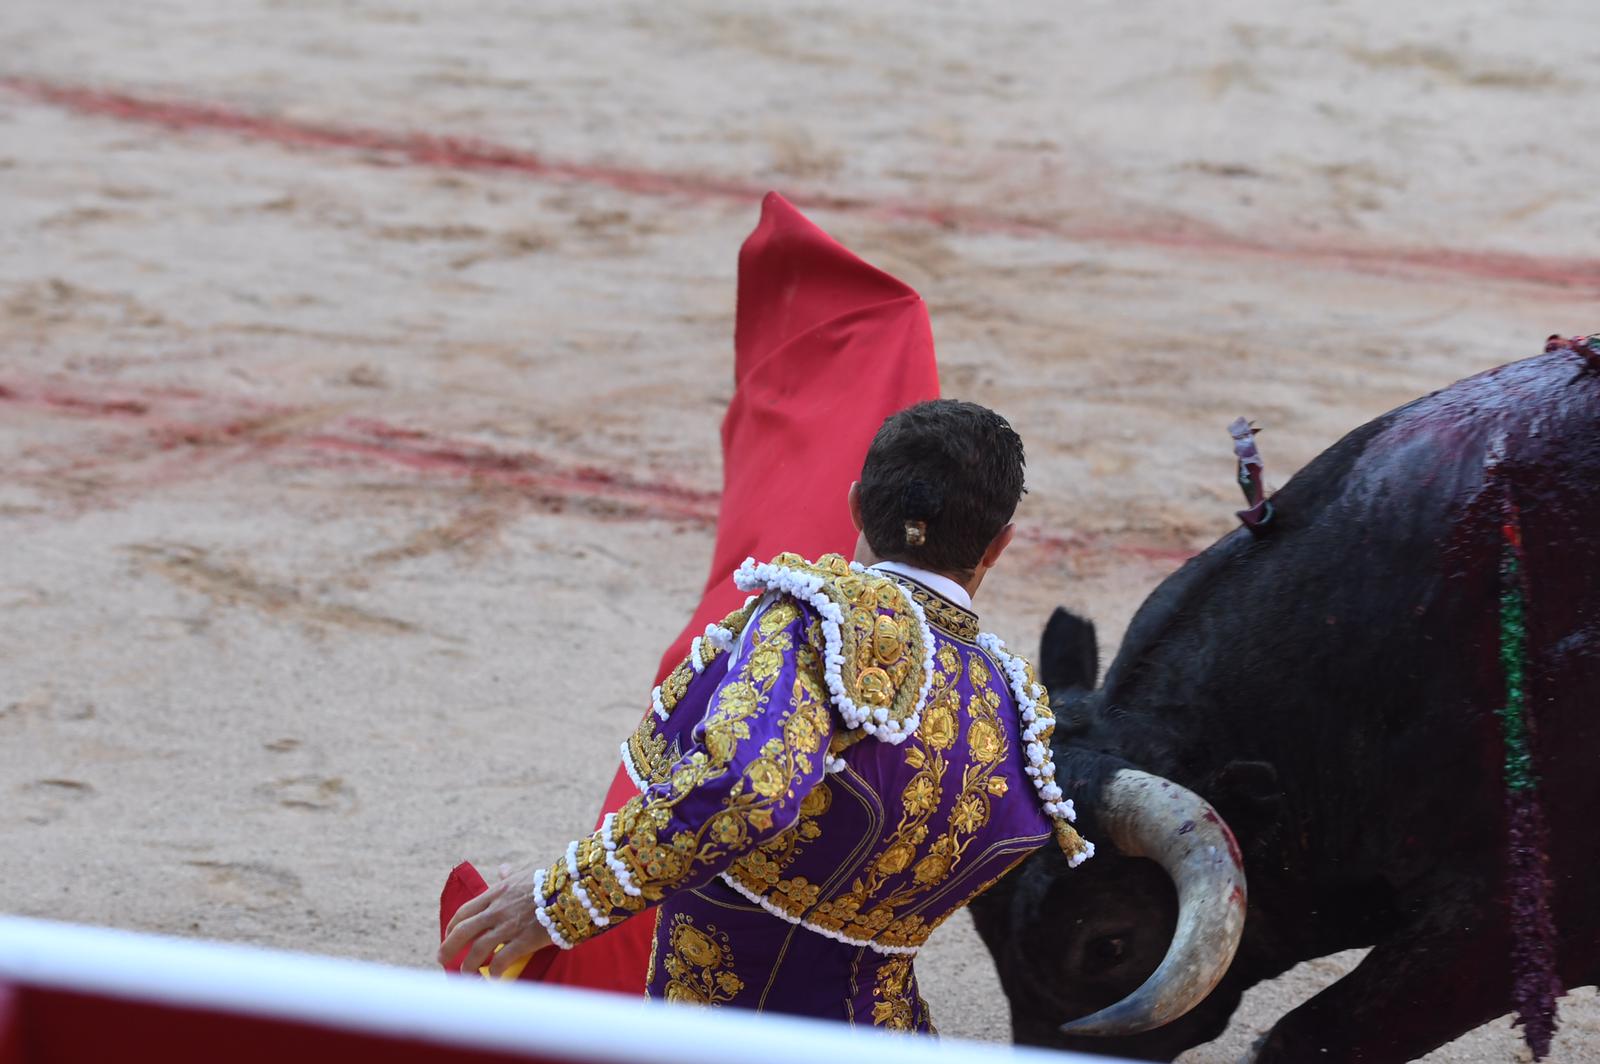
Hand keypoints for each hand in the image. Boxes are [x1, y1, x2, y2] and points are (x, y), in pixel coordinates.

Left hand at [438, 860, 553, 975]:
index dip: (452, 927)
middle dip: (448, 948)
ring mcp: (509, 926)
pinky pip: (502, 961)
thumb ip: (510, 875)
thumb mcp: (527, 872)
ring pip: (478, 950)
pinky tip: (494, 979)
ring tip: (466, 976)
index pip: (464, 912)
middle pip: (463, 932)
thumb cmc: (552, 879)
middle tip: (442, 961)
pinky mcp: (524, 941)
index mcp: (496, 893)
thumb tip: (502, 870)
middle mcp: (497, 910)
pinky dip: (494, 972)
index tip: (447, 937)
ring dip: (468, 966)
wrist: (574, 888)